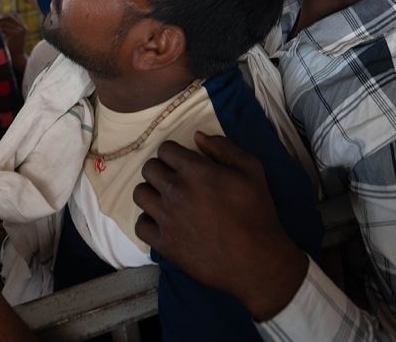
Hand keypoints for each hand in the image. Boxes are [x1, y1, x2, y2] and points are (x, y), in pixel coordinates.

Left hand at [0, 14, 26, 69]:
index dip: (5, 16)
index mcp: (23, 27)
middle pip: (9, 17)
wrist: (17, 57)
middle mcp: (23, 28)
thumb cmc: (13, 48)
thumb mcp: (13, 36)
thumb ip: (9, 28)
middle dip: (1, 18)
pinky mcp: (15, 34)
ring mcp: (20, 31)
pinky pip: (4, 28)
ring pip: (6, 22)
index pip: (14, 15)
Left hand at [133, 132, 307, 320]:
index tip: (182, 163)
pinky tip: (164, 222)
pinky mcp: (163, 242)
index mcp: (195, 170)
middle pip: (149, 169)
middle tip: (176, 180)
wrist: (256, 259)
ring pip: (140, 194)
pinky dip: (150, 221)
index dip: (174, 154)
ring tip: (167, 200)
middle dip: (161, 170)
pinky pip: (140, 224)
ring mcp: (166, 218)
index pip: (165, 150)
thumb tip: (197, 135)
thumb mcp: (251, 169)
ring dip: (152, 193)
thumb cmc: (256, 211)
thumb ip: (223, 147)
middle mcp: (175, 190)